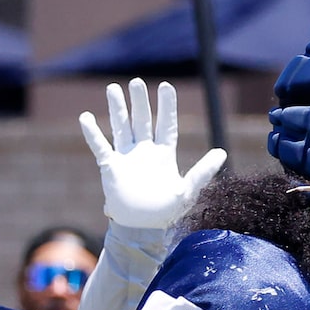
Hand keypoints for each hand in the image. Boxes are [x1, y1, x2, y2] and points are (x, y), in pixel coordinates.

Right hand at [79, 78, 224, 230]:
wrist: (141, 228)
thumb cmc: (166, 211)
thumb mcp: (188, 190)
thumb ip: (203, 171)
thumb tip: (223, 152)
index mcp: (164, 155)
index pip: (166, 125)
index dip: (166, 106)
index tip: (166, 86)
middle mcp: (145, 151)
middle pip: (143, 120)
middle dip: (140, 101)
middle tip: (137, 82)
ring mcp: (127, 157)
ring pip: (121, 126)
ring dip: (118, 108)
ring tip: (113, 88)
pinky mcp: (110, 166)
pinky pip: (100, 146)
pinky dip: (93, 133)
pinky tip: (86, 117)